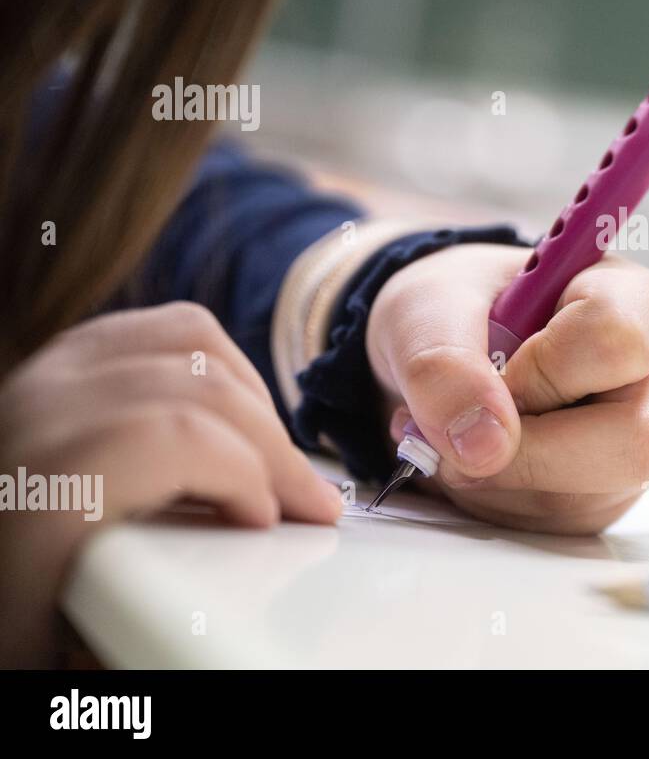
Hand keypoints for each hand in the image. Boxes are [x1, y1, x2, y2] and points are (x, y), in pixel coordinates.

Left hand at [0, 302, 340, 665]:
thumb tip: (252, 588)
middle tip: (306, 502)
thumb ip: (157, 610)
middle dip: (274, 447)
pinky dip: (220, 364)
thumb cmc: (3, 596)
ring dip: (254, 401)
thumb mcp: (62, 635)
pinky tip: (234, 414)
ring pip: (193, 343)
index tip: (266, 523)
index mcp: (35, 489)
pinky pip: (167, 328)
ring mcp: (50, 373)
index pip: (177, 437)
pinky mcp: (65, 355)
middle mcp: (38, 415)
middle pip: (200, 388)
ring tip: (273, 458)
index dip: (245, 473)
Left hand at [366, 244, 648, 533]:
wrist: (444, 347)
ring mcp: (639, 440)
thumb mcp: (426, 308)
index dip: (542, 370)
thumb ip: (443, 362)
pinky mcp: (609, 492)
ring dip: (499, 482)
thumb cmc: (454, 308)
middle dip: (532, 454)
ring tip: (454, 437)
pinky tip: (476, 461)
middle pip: (641, 439)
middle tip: (463, 436)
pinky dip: (498, 503)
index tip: (493, 370)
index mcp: (632, 300)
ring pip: (592, 496)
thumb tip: (484, 446)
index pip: (617, 341)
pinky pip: (562, 525)